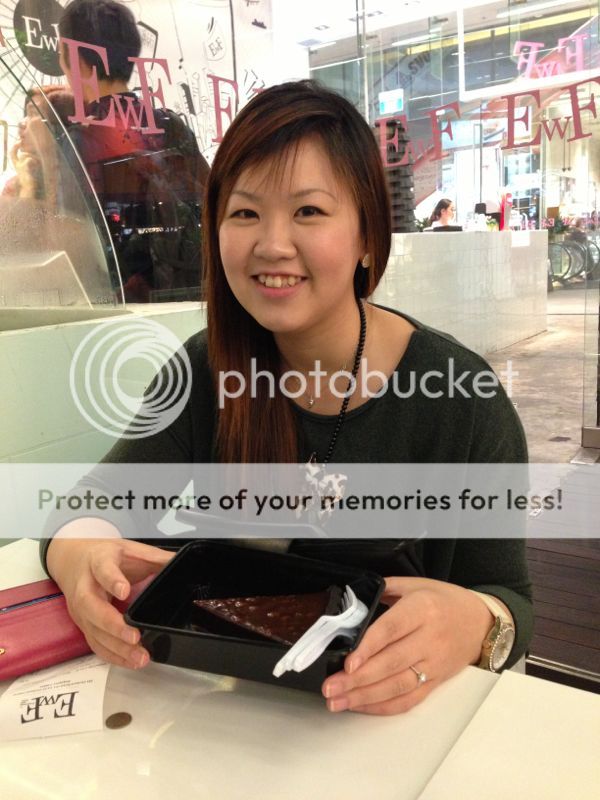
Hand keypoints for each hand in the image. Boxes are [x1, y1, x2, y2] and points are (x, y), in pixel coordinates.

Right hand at [47, 529, 172, 669]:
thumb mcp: (130, 548)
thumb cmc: (105, 555)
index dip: (112, 580)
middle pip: (92, 607)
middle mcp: (85, 587)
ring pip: (94, 631)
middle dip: (113, 625)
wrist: (73, 561)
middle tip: (135, 637)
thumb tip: (181, 562)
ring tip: (140, 657)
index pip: (103, 570)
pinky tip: (131, 661)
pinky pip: (95, 644)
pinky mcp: (83, 626)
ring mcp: (81, 610)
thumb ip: (156, 557)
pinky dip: (113, 655)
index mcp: (98, 561)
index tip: (124, 591)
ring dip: (116, 647)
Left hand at [321, 577, 493, 715]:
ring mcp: (434, 664)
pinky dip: (383, 706)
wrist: (482, 623)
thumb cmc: (445, 600)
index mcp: (422, 609)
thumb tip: (352, 600)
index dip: (368, 648)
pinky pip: (409, 699)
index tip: (347, 663)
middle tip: (330, 687)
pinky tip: (361, 706)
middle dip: (357, 679)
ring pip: (398, 686)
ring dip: (364, 697)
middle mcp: (430, 638)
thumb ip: (384, 588)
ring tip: (337, 701)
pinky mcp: (436, 682)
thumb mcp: (416, 584)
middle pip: (391, 663)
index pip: (392, 630)